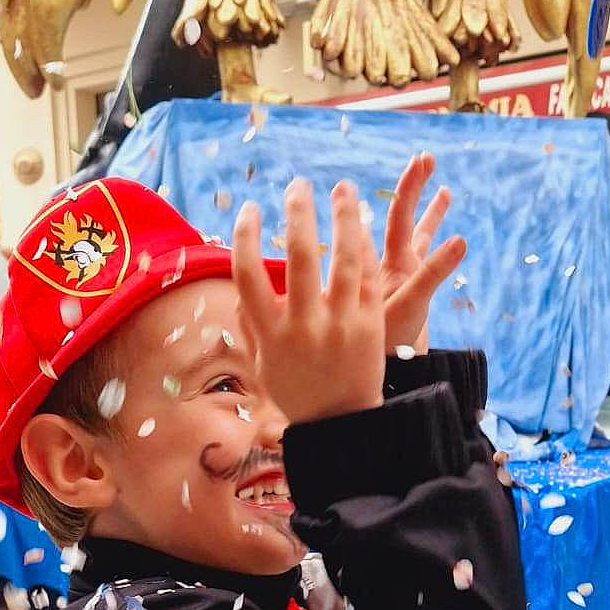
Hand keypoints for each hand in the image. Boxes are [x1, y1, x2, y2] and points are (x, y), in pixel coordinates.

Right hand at [234, 178, 384, 422]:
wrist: (343, 424)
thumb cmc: (298, 390)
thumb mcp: (264, 364)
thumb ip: (250, 325)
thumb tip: (238, 288)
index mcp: (269, 335)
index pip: (246, 274)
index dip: (244, 236)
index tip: (249, 208)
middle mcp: (302, 327)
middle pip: (296, 257)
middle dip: (296, 212)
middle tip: (298, 185)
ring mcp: (339, 326)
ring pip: (342, 258)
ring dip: (343, 216)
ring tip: (342, 188)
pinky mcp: (370, 325)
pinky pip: (368, 276)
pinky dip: (365, 246)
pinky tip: (361, 224)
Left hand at [379, 152, 465, 356]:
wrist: (376, 376)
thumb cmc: (376, 344)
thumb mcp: (402, 306)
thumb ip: (431, 274)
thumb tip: (458, 240)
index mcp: (388, 262)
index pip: (398, 215)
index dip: (408, 187)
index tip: (419, 160)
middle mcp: (395, 267)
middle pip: (405, 219)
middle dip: (416, 188)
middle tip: (426, 157)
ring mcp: (405, 280)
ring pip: (419, 240)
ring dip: (431, 215)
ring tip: (444, 190)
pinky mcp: (413, 298)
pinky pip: (427, 269)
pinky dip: (439, 254)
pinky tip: (454, 242)